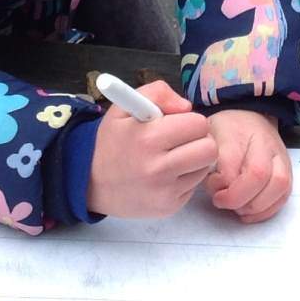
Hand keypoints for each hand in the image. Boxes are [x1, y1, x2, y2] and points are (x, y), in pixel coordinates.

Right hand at [88, 81, 217, 218]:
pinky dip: (185, 177)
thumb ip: (157, 93)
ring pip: (205, 167)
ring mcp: (165, 192)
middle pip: (209, 148)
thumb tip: (186, 107)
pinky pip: (194, 186)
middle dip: (198, 139)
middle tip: (181, 140)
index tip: (174, 124)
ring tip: (173, 156)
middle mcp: (158, 168)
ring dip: (194, 159)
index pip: (197, 124)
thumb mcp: (124, 107)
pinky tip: (166, 174)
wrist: (90, 182)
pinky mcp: (170, 207)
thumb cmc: (112, 141)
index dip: (188, 120)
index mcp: (148, 138)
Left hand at [204, 109, 292, 223]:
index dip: (222, 183)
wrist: (249, 116)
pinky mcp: (288, 173)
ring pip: (278, 187)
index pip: (232, 161)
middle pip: (260, 175)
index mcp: (242, 132)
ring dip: (255, 207)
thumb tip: (215, 186)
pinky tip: (249, 213)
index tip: (211, 186)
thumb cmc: (226, 129)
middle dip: (238, 198)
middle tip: (222, 201)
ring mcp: (281, 159)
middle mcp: (266, 145)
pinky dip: (267, 210)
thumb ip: (208, 159)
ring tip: (237, 209)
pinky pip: (284, 196)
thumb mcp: (209, 136)